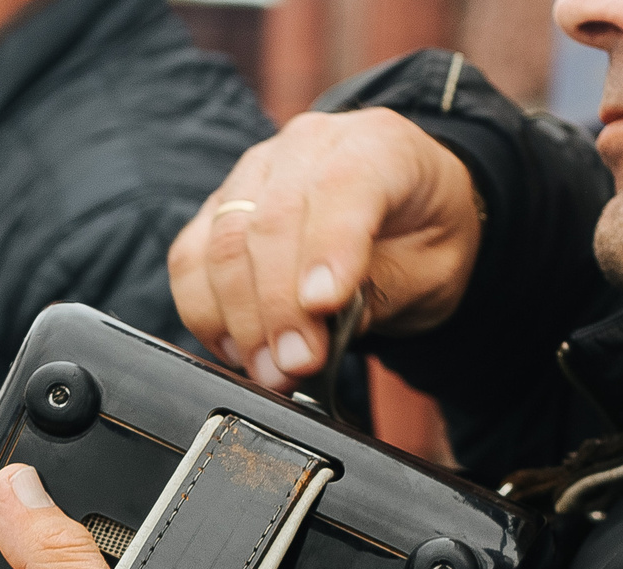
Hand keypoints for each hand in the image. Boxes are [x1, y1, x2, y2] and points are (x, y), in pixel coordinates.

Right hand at [168, 107, 480, 392]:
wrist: (404, 213)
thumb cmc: (422, 236)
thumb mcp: (433, 269)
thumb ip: (381, 289)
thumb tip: (322, 324)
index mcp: (377, 145)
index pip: (341, 186)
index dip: (327, 249)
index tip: (323, 307)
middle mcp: (308, 146)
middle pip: (269, 222)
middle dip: (278, 307)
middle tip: (295, 365)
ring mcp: (255, 173)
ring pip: (222, 243)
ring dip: (239, 319)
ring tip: (270, 370)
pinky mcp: (219, 208)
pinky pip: (189, 260)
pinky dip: (206, 313)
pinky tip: (239, 348)